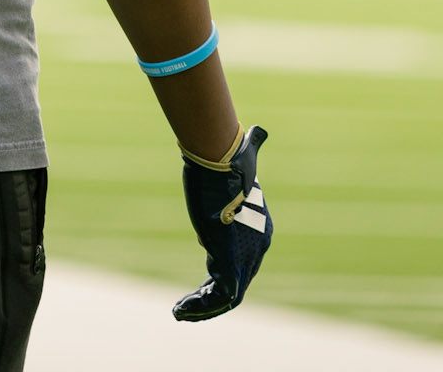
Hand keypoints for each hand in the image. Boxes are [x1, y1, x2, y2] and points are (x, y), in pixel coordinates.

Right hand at [173, 125, 271, 321]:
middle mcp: (258, 248)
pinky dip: (200, 307)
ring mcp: (246, 258)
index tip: (204, 266)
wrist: (221, 164)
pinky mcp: (232, 265)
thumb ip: (253, 150)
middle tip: (191, 301)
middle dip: (214, 292)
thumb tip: (259, 131)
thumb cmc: (226, 161)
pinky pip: (219, 298)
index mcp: (262, 229)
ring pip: (228, 295)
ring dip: (204, 306)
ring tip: (181, 311)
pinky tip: (180, 309)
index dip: (222, 266)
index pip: (244, 257)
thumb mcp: (243, 160)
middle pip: (237, 279)